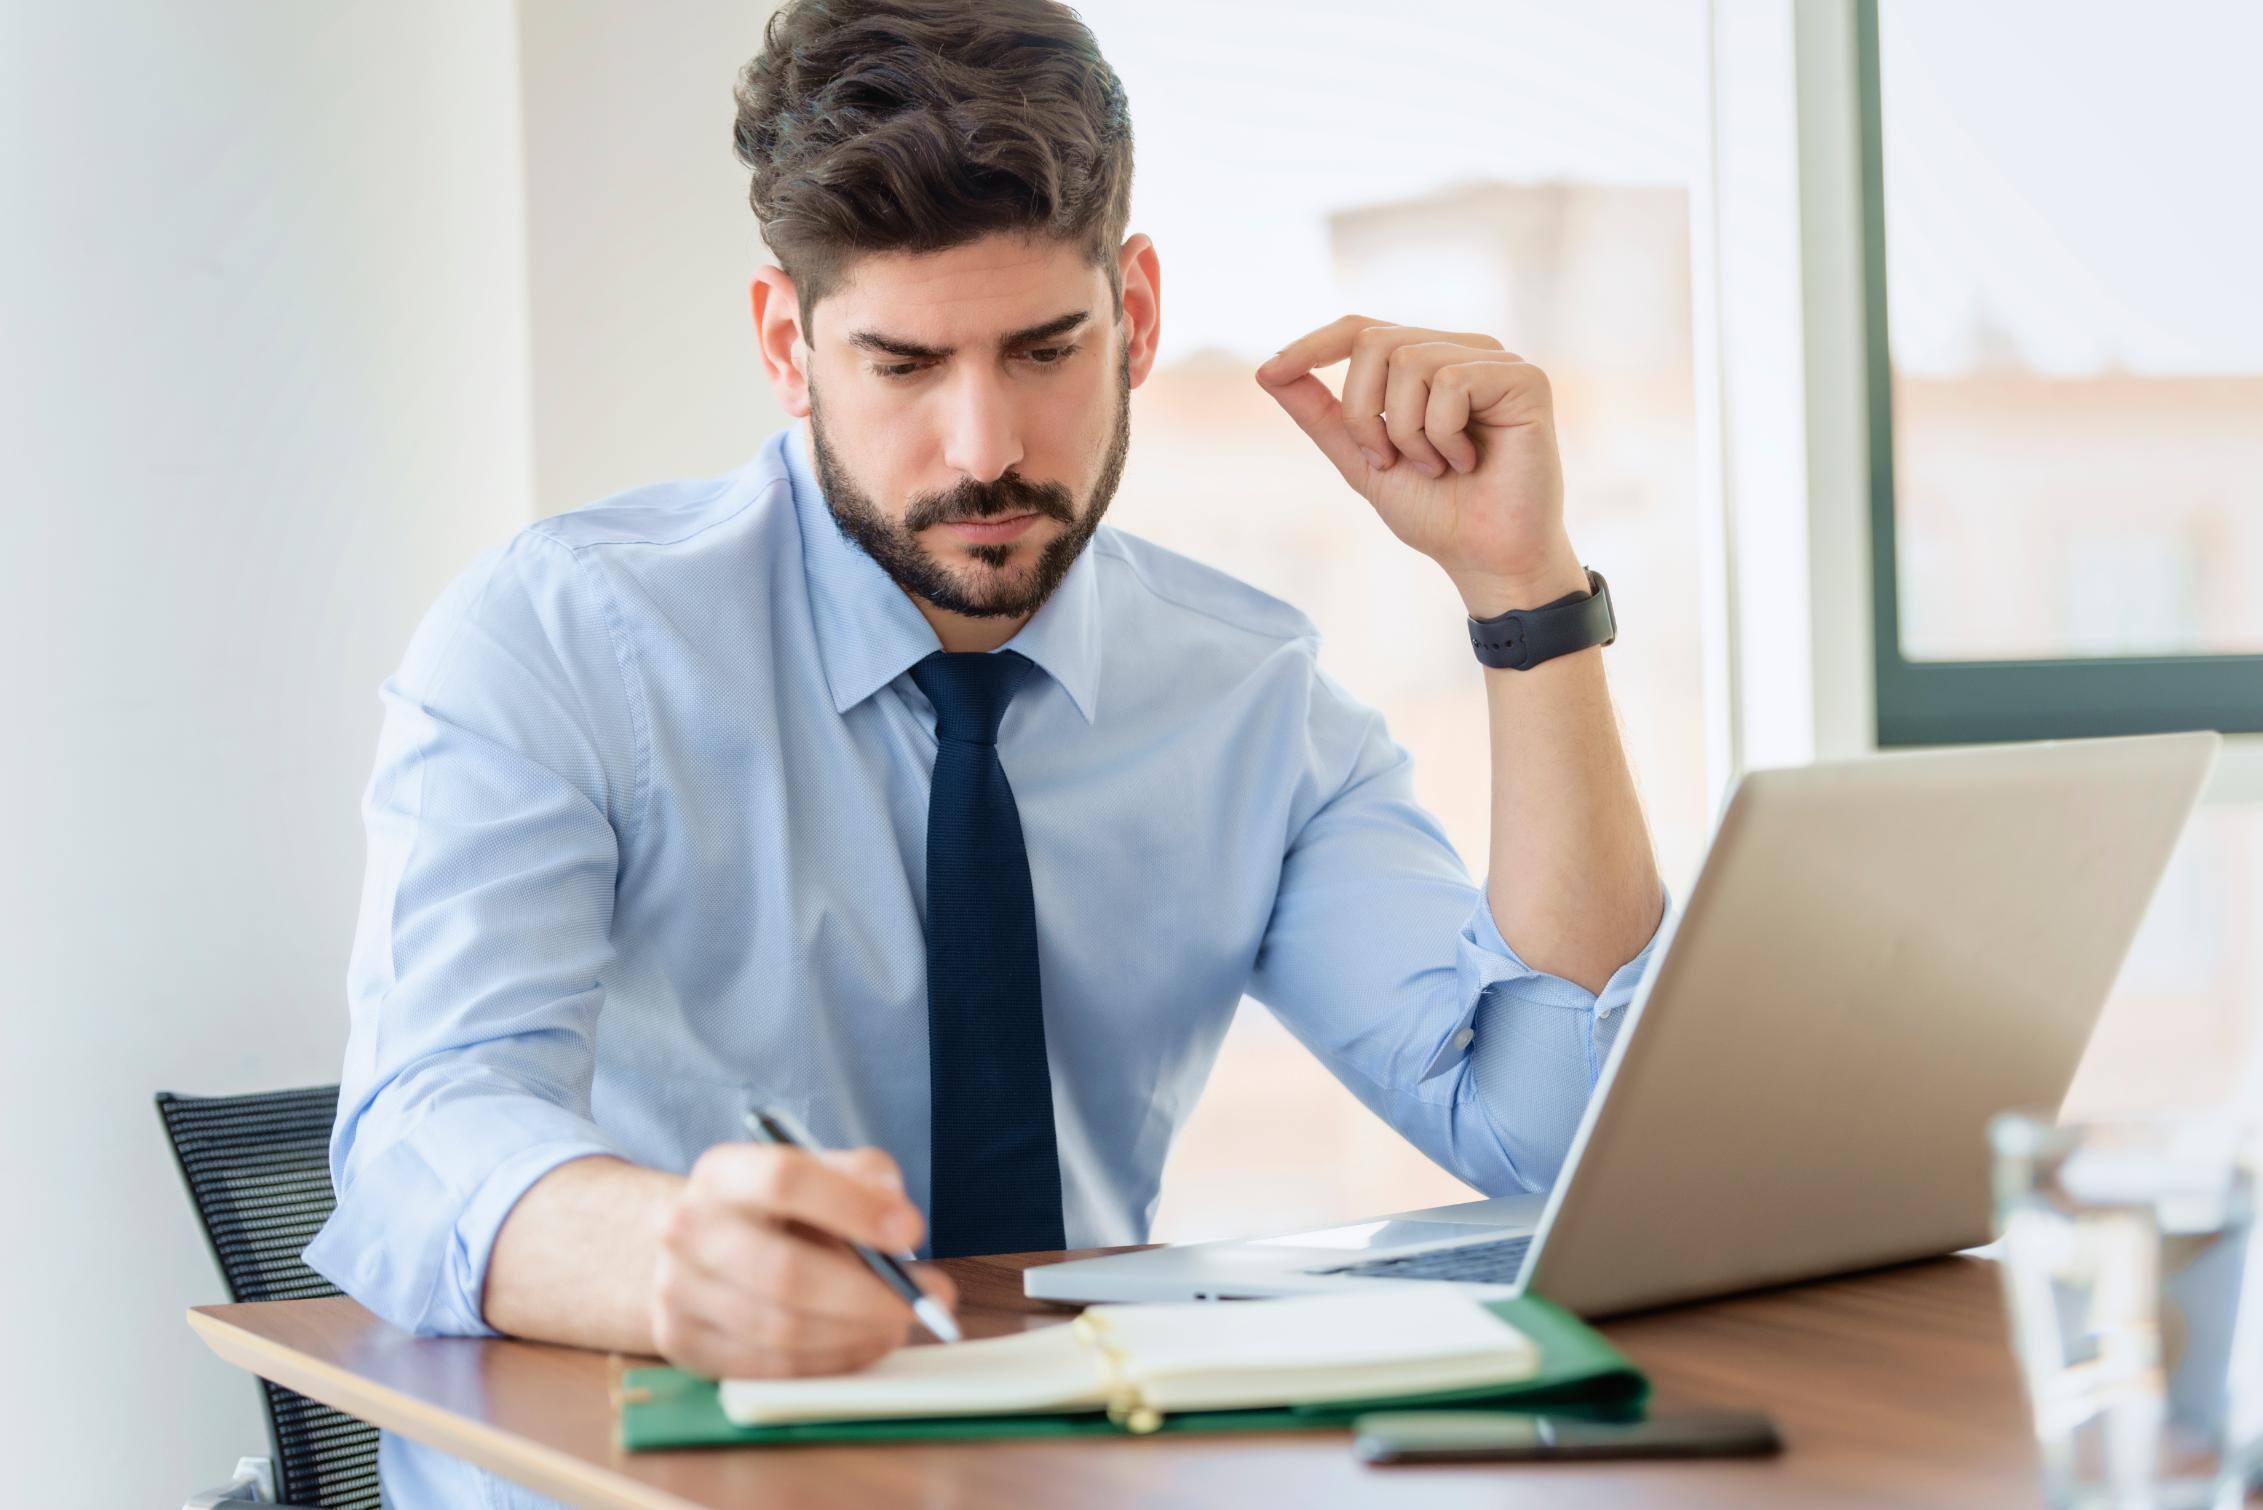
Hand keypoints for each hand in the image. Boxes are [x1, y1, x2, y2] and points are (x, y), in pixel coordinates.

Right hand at [649, 1142, 957, 1379]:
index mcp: (723, 1171)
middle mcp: (688, 1227)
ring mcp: (676, 1290)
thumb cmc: (777, 1206)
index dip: (853, 1207)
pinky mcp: (682, 1343)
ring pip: (782, 1329)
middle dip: (870, 1294)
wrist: (696, 1243)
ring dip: (856, 1333)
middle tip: (929, 1299)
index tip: (911, 1231)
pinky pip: (769, 1367)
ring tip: (900, 1323)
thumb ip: (865, 1177)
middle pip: (785, 1272)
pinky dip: (829, 1362)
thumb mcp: (818, 1169)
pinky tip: (863, 1343)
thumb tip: (900, 1225)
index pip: (785, 1180)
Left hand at [1255, 315, 1585, 614]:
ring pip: (1410, 360)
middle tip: (1387, 462)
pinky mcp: (1525, 379)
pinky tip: (1468, 461)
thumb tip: (1266, 370)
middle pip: (1374, 342)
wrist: (1487, 559)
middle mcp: (1460, 350)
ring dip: (1406, 432)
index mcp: (1425, 362)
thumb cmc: (1436, 512)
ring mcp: (1495, 360)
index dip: (1312, 345)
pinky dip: (1443, 434)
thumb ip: (1322, 415)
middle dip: (1363, 411)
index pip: (1360, 329)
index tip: (1270, 372)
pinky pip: (1453, 382)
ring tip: (1434, 467)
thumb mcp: (1361, 460)